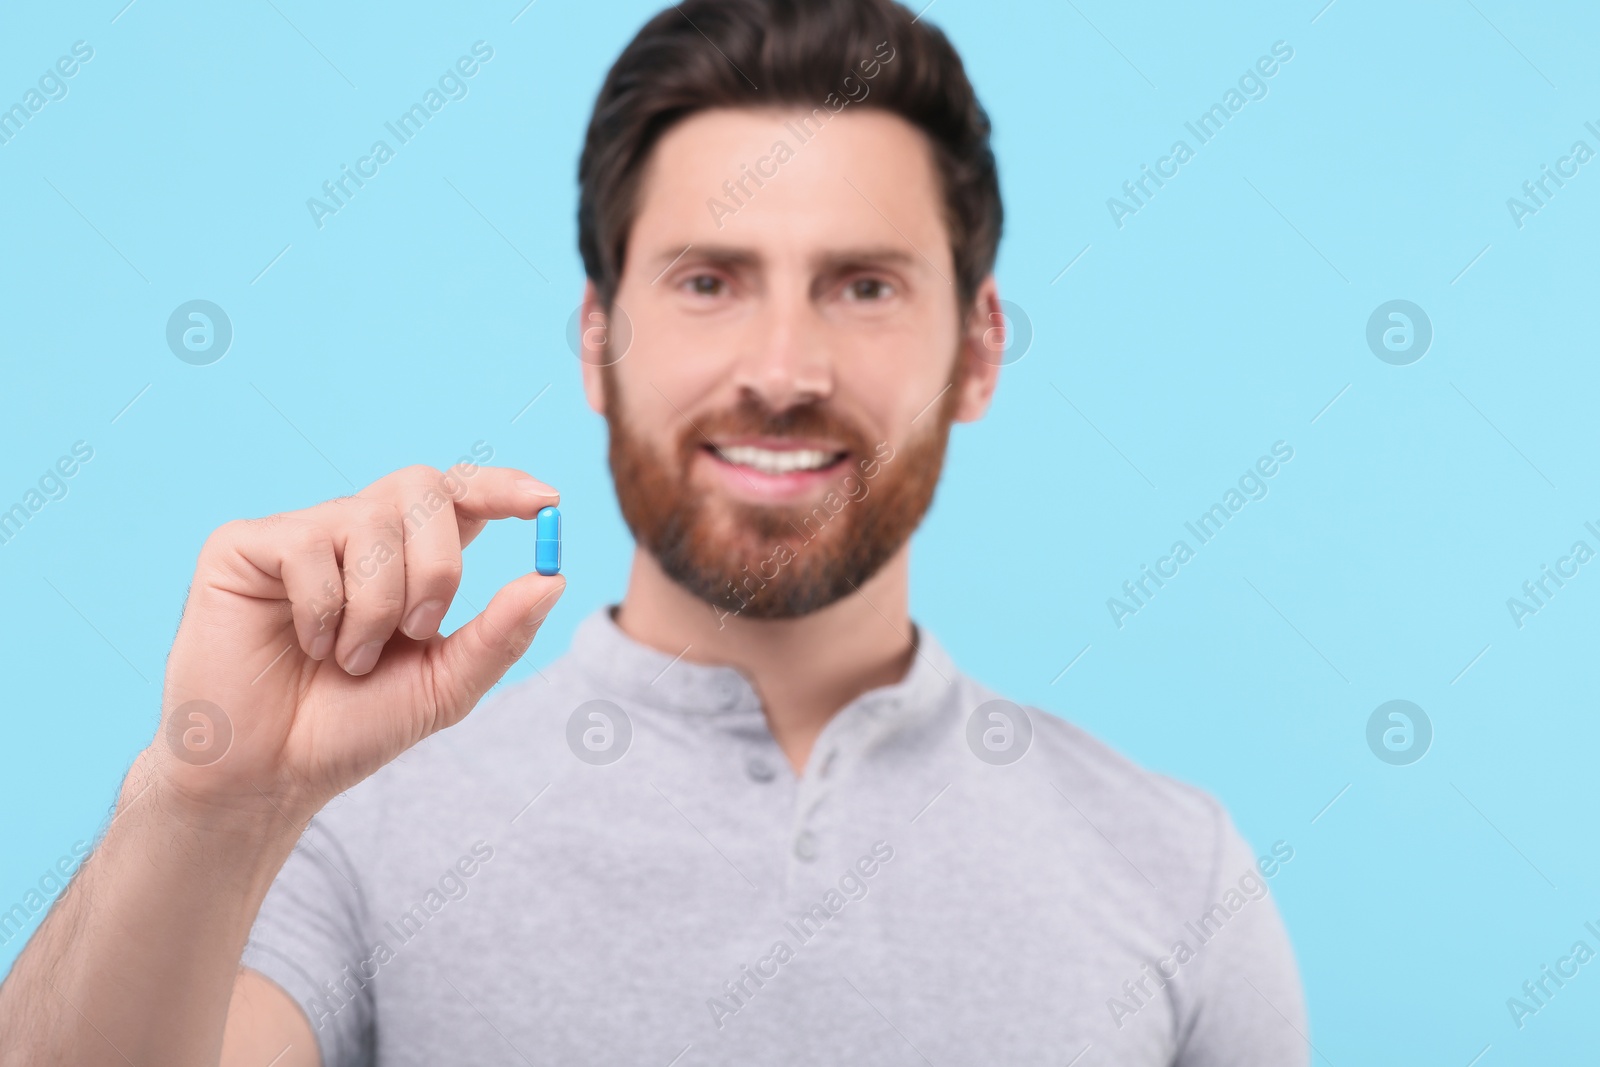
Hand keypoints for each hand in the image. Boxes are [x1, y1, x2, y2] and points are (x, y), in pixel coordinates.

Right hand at [143, 463, 563, 823]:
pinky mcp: (244, 545)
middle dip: (438, 565)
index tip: (546, 502)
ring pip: (372, 521)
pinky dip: (323, 610)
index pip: (460, 494)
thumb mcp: (445, 685)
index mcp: (408, 556)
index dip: (502, 487)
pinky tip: (307, 645)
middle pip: (423, 488)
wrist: (269, 774)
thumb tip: (554, 580)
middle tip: (419, 631)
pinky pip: (309, 545)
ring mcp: (301, 533)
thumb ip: (500, 634)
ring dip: (377, 606)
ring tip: (350, 658)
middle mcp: (357, 531)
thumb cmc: (350, 727)